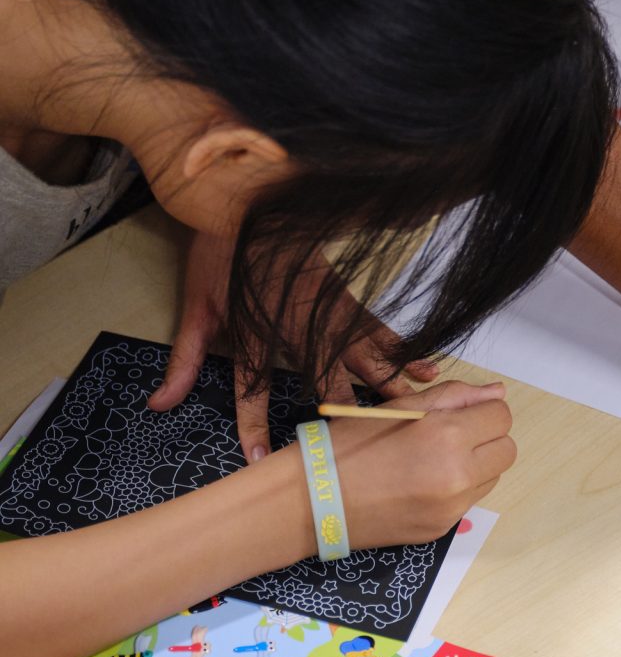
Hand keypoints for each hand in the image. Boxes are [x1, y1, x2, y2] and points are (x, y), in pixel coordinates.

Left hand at [148, 231, 438, 461]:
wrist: (249, 198)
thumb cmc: (220, 254)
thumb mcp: (195, 306)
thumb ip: (184, 359)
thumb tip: (159, 403)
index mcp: (256, 331)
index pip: (253, 389)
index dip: (253, 424)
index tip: (259, 458)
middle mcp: (298, 327)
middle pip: (327, 378)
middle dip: (348, 414)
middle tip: (371, 445)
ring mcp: (328, 311)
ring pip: (363, 356)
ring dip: (389, 385)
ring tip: (414, 410)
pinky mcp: (346, 297)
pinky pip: (378, 328)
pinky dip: (402, 349)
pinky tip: (425, 366)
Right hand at [306, 381, 514, 548]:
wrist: (310, 501)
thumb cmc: (349, 444)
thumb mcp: (400, 406)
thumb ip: (455, 396)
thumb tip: (498, 392)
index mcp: (448, 436)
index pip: (501, 416)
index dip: (481, 412)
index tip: (459, 415)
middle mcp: (457, 475)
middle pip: (506, 450)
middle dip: (485, 439)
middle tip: (450, 437)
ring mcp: (451, 507)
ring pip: (491, 478)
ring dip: (474, 465)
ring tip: (432, 460)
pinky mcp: (441, 529)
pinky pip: (468, 502)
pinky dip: (455, 490)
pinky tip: (421, 484)